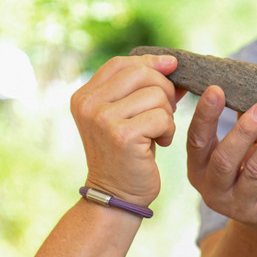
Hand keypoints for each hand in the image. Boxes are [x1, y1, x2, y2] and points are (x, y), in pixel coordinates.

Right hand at [70, 54, 181, 205]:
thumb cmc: (127, 153)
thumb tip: (171, 63)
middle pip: (140, 74)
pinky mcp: (122, 136)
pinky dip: (168, 131)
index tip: (171, 65)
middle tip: (166, 112)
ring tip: (157, 133)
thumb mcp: (127, 115)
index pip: (120, 63)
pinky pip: (162, 117)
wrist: (116, 195)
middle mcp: (88, 104)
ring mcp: (102, 119)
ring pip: (155, 95)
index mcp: (84, 97)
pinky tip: (160, 144)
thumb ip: (141, 88)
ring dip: (167, 115)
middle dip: (163, 90)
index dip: (149, 61)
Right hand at [187, 86, 256, 238]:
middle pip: (225, 159)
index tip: (216, 89)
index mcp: (199, 171)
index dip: (205, 116)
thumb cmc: (250, 172)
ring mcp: (241, 206)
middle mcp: (214, 191)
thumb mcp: (238, 152)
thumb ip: (239, 124)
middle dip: (245, 130)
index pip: (196, 142)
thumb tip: (246, 84)